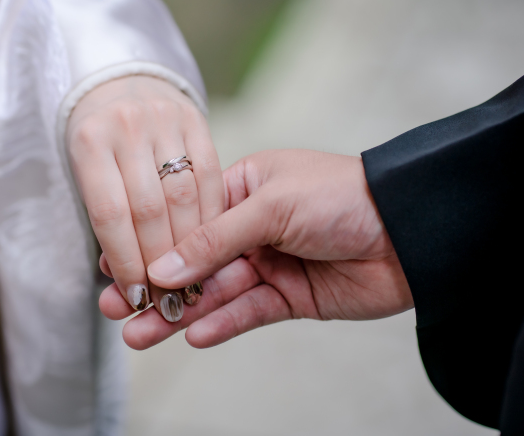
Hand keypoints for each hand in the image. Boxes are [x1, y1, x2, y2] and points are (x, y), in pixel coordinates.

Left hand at [66, 75, 222, 321]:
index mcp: (89, 141)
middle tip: (170, 300)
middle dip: (161, 263)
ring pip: (183, 195)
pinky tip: (212, 242)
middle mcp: (126, 124)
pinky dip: (211, 214)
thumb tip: (125, 281)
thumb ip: (108, 218)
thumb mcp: (87, 171)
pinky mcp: (195, 117)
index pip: (109, 215)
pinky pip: (210, 174)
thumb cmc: (98, 138)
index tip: (137, 296)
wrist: (118, 80)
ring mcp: (163, 117)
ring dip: (191, 246)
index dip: (125, 261)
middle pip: (149, 209)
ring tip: (193, 282)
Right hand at [100, 149, 412, 348]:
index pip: (185, 218)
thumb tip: (161, 267)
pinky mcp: (290, 296)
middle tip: (115, 307)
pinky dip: (222, 323)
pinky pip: (248, 312)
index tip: (113, 262)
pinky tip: (193, 335)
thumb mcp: (270, 206)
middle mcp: (252, 226)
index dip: (151, 243)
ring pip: (215, 292)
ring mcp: (270, 262)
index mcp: (244, 189)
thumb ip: (213, 240)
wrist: (409, 230)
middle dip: (155, 284)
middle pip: (194, 260)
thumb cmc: (341, 196)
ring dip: (179, 313)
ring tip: (139, 333)